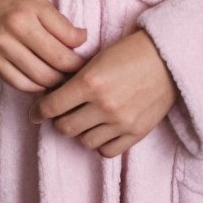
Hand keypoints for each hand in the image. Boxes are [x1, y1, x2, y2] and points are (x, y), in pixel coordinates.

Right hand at [0, 0, 87, 93]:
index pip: (65, 45)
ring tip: (62, 77)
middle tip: (77, 73)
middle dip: (70, 73)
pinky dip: (35, 86)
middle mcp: (12, 32)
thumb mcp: (40, 1)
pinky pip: (18, 84)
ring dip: (54, 83)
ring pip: (38, 79)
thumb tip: (83, 41)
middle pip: (53, 66)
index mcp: (28, 13)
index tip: (86, 59)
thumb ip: (61, 24)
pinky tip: (42, 80)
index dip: (80, 57)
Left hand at [28, 30, 175, 157]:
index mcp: (90, 82)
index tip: (34, 114)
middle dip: (59, 121)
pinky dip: (101, 143)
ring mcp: (120, 122)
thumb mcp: (98, 58)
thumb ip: (77, 79)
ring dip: (81, 131)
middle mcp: (103, 105)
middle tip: (61, 114)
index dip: (38, 111)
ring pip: (85, 141)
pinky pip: (107, 151)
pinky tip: (102, 130)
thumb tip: (55, 95)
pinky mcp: (136, 133)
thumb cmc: (131, 52)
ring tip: (85, 119)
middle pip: (65, 127)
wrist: (168, 58)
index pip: (52, 106)